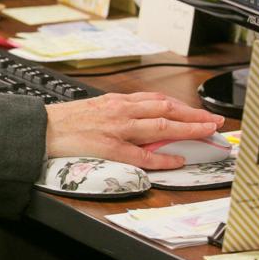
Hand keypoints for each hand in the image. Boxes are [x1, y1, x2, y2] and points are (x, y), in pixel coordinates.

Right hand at [45, 92, 224, 169]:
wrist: (43, 128)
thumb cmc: (67, 121)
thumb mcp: (97, 108)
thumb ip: (120, 113)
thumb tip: (141, 120)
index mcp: (118, 101)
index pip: (158, 100)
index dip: (183, 106)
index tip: (200, 112)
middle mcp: (121, 111)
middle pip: (167, 109)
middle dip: (195, 115)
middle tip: (216, 121)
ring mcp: (118, 129)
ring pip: (161, 125)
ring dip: (188, 129)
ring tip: (207, 133)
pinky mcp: (111, 147)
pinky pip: (143, 153)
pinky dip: (163, 157)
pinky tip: (177, 159)